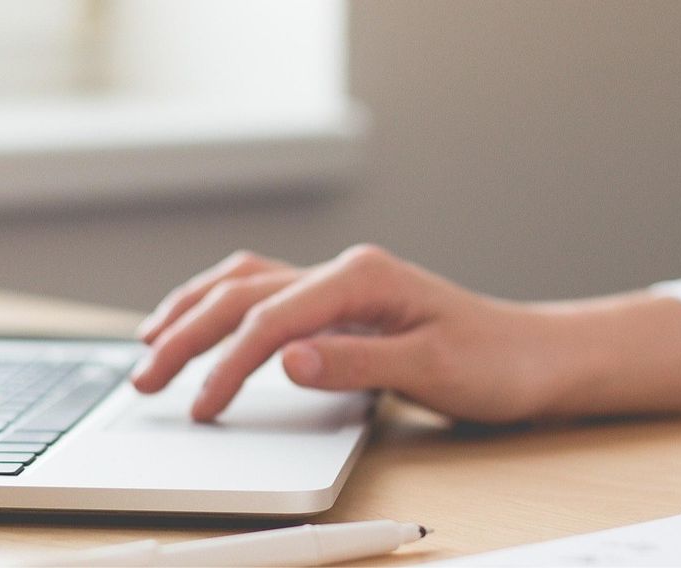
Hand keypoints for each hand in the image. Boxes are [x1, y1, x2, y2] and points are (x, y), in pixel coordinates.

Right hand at [129, 245, 680, 422]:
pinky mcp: (340, 304)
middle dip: (184, 335)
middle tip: (144, 381)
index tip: (201, 408)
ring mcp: (340, 284)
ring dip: (191, 311)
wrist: (537, 356)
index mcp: (362, 278)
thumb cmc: (496, 362)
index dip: (227, 365)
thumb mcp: (433, 370)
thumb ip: (356, 363)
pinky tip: (200, 323)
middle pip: (241, 295)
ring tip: (147, 344)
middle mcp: (344, 272)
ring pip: (243, 284)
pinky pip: (263, 293)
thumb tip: (285, 360)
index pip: (271, 319)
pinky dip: (220, 307)